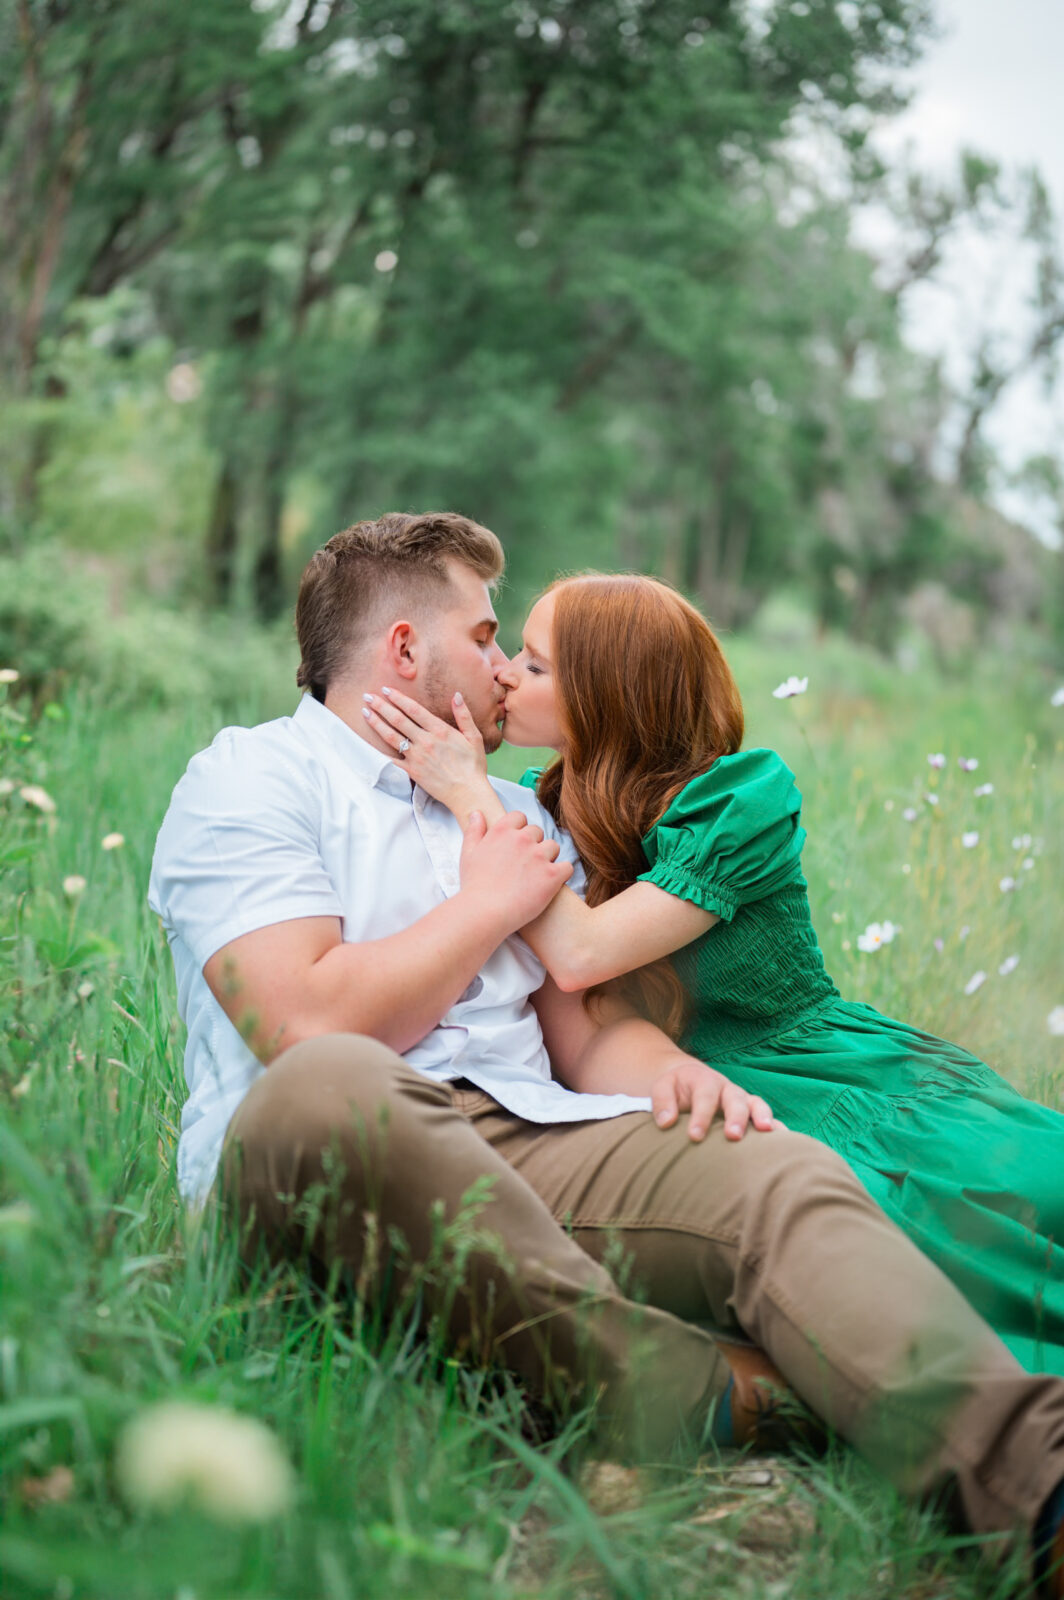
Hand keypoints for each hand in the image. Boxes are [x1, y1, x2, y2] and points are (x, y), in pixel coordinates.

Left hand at [362, 685, 491, 816]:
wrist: (467, 793)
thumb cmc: (473, 766)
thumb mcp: (474, 737)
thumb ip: (463, 715)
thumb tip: (455, 695)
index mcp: (440, 731)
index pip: (414, 709)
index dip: (398, 698)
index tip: (386, 690)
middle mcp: (425, 741)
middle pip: (398, 720)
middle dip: (381, 706)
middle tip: (368, 696)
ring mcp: (417, 757)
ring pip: (391, 736)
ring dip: (377, 723)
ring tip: (365, 713)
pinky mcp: (412, 771)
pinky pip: (392, 759)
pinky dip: (380, 750)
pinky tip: (369, 741)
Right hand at [460, 810, 571, 930]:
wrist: (484, 913)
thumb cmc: (474, 886)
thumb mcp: (468, 854)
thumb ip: (475, 831)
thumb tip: (478, 814)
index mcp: (502, 831)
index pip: (520, 817)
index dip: (519, 831)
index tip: (515, 847)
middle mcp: (523, 839)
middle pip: (538, 832)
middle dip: (533, 845)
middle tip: (524, 866)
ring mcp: (539, 856)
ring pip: (554, 847)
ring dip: (548, 858)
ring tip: (536, 876)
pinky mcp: (552, 875)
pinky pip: (567, 867)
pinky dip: (561, 874)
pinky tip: (550, 884)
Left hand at [650, 1056, 777, 1141]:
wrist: (690, 1079)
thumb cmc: (675, 1088)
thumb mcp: (663, 1087)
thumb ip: (662, 1101)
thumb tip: (666, 1122)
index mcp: (705, 1081)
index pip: (705, 1097)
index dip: (701, 1116)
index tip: (695, 1136)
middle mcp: (727, 1089)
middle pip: (736, 1099)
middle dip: (736, 1117)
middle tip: (733, 1136)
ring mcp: (742, 1100)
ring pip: (757, 1105)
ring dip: (763, 1118)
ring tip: (767, 1132)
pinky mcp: (751, 1112)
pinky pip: (767, 1118)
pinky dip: (777, 1127)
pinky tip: (786, 1142)